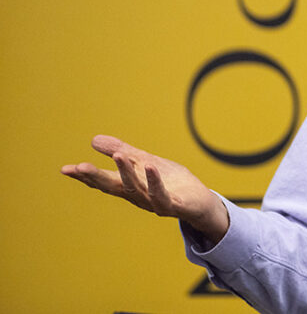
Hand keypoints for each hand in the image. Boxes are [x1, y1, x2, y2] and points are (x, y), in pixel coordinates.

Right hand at [61, 135, 228, 243]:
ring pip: (136, 190)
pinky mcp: (174, 205)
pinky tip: (150, 166)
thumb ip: (123, 153)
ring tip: (119, 155)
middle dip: (96, 178)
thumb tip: (93, 140)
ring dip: (126, 173)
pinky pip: (162, 195)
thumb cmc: (171, 183)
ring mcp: (155, 203)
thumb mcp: (145, 162)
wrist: (200, 202)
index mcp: (129, 187)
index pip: (103, 181)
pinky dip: (155, 182)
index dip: (85, 176)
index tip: (65, 169)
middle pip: (113, 187)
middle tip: (79, 167)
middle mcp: (138, 197)